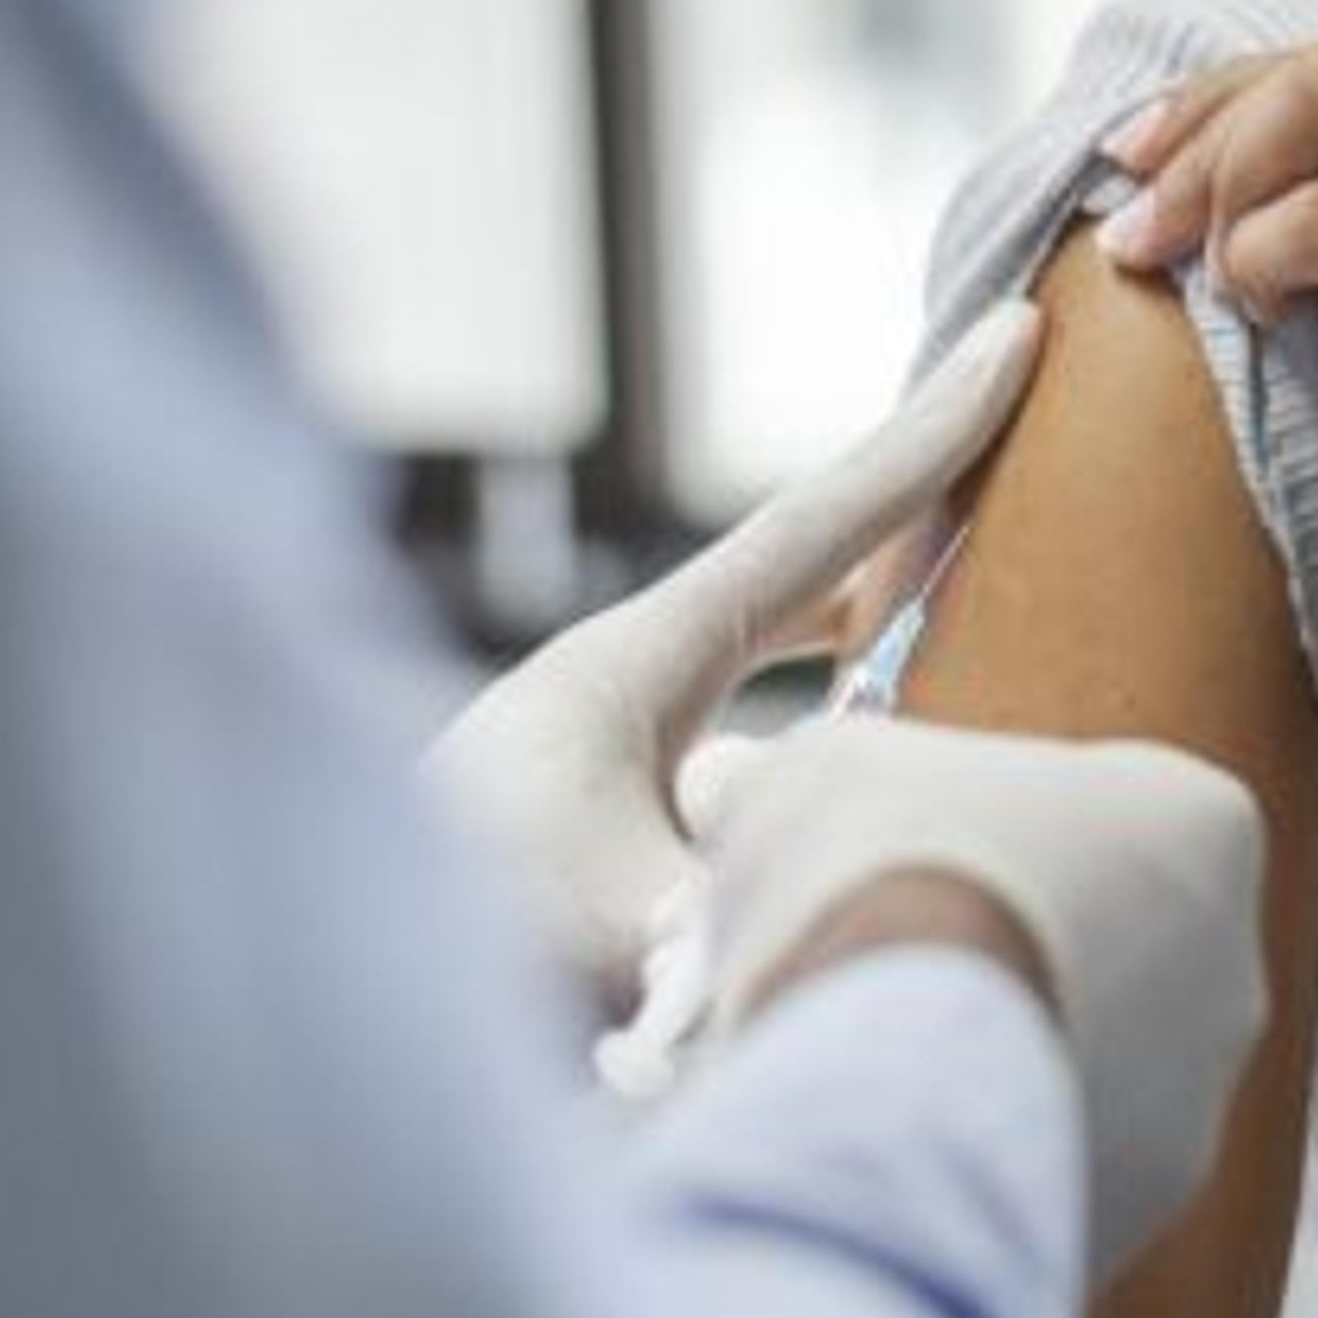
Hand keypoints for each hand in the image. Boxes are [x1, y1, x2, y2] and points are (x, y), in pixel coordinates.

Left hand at [426, 303, 1042, 997]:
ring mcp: (611, 765)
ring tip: (958, 641)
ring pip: (778, 674)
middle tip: (1005, 452)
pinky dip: (814, 776)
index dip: (932, 431)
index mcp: (637, 662)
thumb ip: (768, 922)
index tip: (1018, 330)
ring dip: (863, 656)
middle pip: (804, 569)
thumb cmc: (447, 945)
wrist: (300, 987)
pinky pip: (747, 780)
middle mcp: (626, 692)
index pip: (820, 521)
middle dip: (907, 519)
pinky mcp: (601, 843)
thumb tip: (864, 919)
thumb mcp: (626, 934)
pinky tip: (855, 815)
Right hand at [691, 714, 1268, 1277]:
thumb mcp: (817, 769)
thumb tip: (737, 786)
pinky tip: (885, 1136)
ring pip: (1070, 1063)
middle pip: (1093, 937)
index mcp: (1201, 823)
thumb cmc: (881, 883)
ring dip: (980, 1054)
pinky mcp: (1135, 1211)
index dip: (974, 819)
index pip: (1098, 804)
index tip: (895, 842)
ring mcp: (1193, 1105)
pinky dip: (970, 1153)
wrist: (888, 1081)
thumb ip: (805, 773)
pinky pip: (1041, 1165)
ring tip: (858, 1053)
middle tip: (870, 950)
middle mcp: (1230, 969)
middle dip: (988, 942)